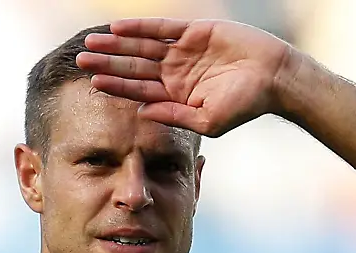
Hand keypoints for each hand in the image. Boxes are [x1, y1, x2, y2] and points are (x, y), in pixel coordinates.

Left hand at [77, 18, 295, 137]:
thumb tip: (142, 113)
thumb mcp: (208, 121)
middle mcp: (175, 73)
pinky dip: (141, 28)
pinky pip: (162, 29)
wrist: (275, 78)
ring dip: (117, 44)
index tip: (93, 84)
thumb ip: (175, 117)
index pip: (138, 90)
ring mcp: (183, 52)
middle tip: (81, 59)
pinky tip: (119, 28)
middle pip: (134, 67)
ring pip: (142, 46)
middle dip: (108, 63)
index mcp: (176, 96)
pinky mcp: (194, 32)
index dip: (116, 86)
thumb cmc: (245, 105)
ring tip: (92, 43)